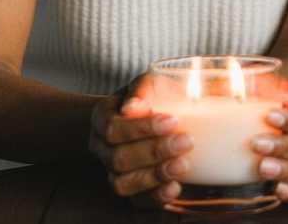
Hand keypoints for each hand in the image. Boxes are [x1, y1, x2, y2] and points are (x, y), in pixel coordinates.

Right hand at [88, 75, 192, 207]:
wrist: (153, 119)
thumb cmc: (153, 98)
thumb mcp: (149, 84)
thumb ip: (144, 88)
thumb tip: (134, 106)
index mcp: (101, 118)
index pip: (112, 128)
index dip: (141, 128)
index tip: (172, 120)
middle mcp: (101, 148)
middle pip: (117, 158)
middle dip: (153, 152)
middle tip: (186, 141)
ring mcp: (113, 172)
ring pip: (122, 183)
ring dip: (154, 176)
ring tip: (183, 165)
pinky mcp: (131, 191)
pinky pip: (136, 202)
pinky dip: (156, 197)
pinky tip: (175, 187)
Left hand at [249, 74, 287, 201]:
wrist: (264, 117)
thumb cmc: (258, 101)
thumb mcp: (253, 87)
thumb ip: (249, 84)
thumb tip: (237, 84)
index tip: (270, 116)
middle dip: (283, 146)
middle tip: (257, 144)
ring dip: (286, 169)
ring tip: (263, 167)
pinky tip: (277, 189)